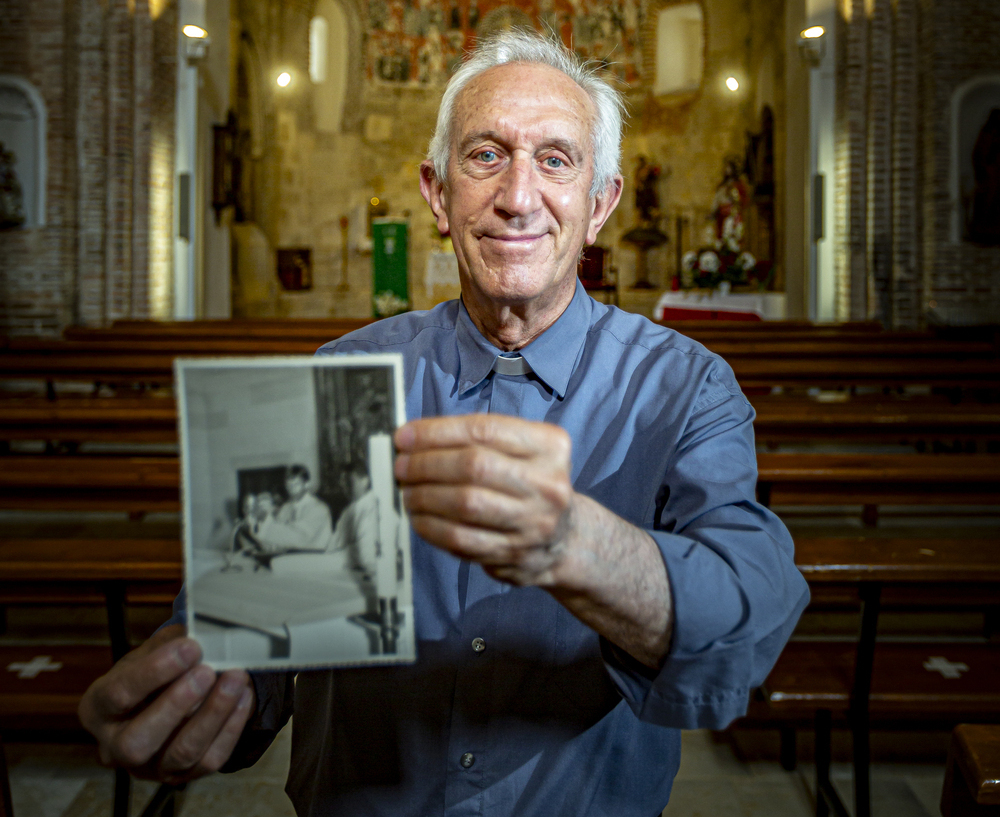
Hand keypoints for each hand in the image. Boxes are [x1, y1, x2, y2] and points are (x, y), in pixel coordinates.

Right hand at [77, 624, 253, 783]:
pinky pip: (209, 760)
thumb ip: (167, 643)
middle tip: (207, 671)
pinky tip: (242, 698)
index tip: (189, 647)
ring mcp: (149, 767)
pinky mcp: (182, 776)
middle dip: (176, 704)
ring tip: (235, 678)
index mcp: (97, 710)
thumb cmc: (152, 675)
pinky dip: (230, 728)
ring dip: (213, 714)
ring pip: (180, 753)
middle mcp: (115, 747)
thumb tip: (196, 632)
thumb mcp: (148, 653)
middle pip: (138, 740)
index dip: (154, 671)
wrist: (165, 699)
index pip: (117, 695)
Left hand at [394, 414, 573, 585]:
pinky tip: (420, 518)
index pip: (485, 430)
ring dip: (425, 496)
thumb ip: (478, 440)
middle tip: (401, 467)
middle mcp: (549, 483)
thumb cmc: (529, 484)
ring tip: (407, 491)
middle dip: (427, 464)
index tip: (404, 437)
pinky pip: (462, 539)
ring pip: (466, 504)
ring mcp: (535, 522)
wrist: (565, 539)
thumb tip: (414, 439)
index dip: (437, 432)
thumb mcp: (522, 451)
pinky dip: (432, 527)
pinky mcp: (516, 554)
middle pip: (474, 466)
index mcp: (550, 446)